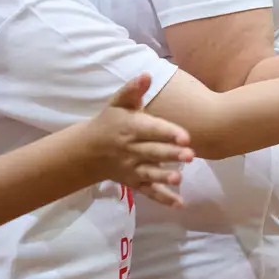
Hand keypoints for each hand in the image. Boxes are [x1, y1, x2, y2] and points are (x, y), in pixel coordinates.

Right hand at [84, 74, 193, 207]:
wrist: (87, 150)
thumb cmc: (110, 122)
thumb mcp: (118, 104)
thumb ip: (133, 90)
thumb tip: (147, 74)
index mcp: (131, 128)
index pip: (151, 130)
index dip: (168, 132)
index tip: (185, 136)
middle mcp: (131, 150)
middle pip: (153, 152)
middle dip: (171, 155)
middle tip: (191, 156)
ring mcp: (132, 168)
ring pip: (150, 174)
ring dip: (164, 177)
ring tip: (179, 178)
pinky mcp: (134, 182)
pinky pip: (149, 191)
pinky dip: (163, 198)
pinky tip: (180, 204)